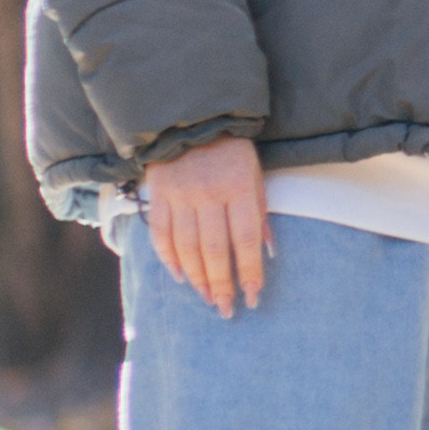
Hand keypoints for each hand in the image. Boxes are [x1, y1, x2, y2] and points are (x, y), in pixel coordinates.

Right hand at [143, 134, 271, 316]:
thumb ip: (260, 213)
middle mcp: (209, 193)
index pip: (245, 238)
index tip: (253, 296)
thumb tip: (269, 252)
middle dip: (221, 283)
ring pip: (187, 247)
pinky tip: (179, 276)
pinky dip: (168, 259)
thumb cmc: (233, 153)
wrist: (194, 120)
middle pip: (214, 249)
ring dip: (197, 278)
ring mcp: (181, 195)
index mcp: (240, 186)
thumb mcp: (256, 176)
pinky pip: (160, 235)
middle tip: (225, 308)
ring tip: (207, 297)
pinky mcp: (159, 195)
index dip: (249, 271)